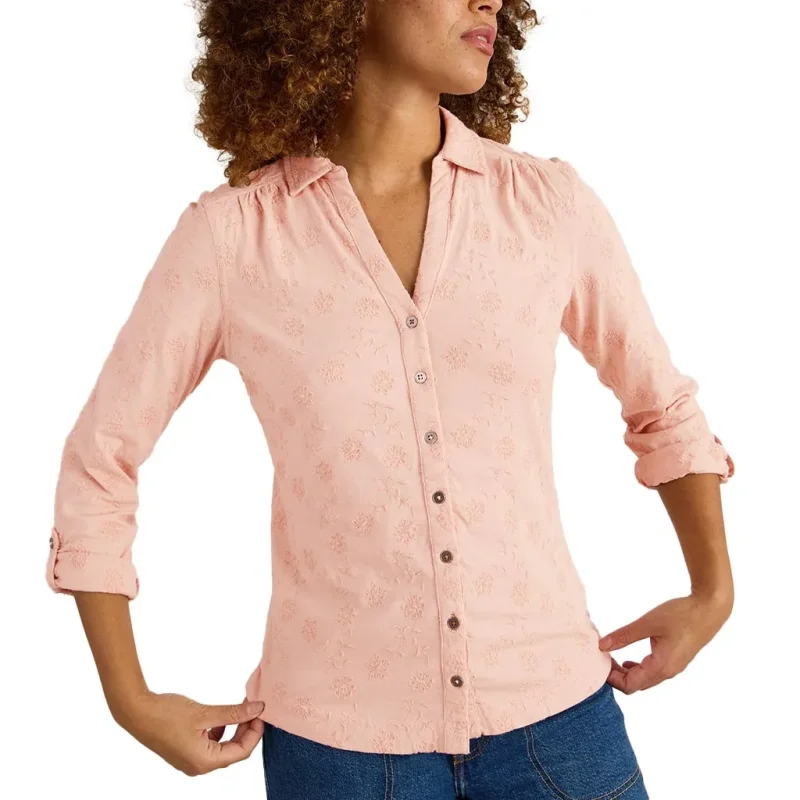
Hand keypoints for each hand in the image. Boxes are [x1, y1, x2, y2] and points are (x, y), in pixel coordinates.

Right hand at [113, 691, 265, 774]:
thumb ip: (233, 713)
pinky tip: (221, 717)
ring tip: (240, 709)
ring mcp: (191, 761)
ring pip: (223, 748)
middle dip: (246, 729)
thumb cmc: (167, 714)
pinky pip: (211, 745)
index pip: (242, 752)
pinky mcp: (186, 752)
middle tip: (253, 708)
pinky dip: (220, 731)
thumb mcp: (205, 713)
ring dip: (234, 729)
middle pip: (234, 751)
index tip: (261, 712)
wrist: (137, 713)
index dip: (255, 732)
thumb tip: (258, 709)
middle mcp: (199, 766)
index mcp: (205, 761)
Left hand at [598, 590, 732, 693]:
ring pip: (645, 680)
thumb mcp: (647, 623)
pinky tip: (628, 659)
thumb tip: (601, 645)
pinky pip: (653, 672)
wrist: (710, 609)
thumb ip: (624, 635)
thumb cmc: (681, 615)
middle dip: (616, 676)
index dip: (611, 679)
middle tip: (601, 660)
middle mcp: (668, 672)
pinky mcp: (676, 660)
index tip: (598, 663)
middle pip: (636, 685)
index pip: (630, 686)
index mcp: (661, 667)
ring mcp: (674, 667)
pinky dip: (638, 668)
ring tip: (611, 658)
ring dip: (627, 673)